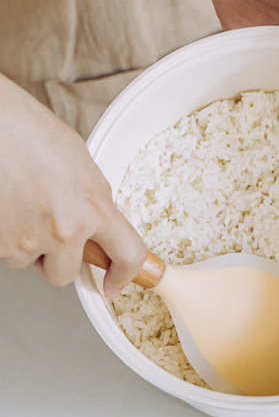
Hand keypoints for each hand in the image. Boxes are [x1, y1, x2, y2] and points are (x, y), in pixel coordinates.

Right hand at [0, 74, 147, 294]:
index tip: (115, 282)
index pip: (128, 256)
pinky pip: (4, 252)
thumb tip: (100, 229)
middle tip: (47, 230)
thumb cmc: (32, 134)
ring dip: (26, 244)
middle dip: (57, 259)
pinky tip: (7, 205)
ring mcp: (25, 238)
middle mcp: (63, 230)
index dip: (125, 275)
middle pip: (64, 274)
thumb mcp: (84, 169)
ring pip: (28, 261)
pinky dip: (5, 236)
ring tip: (21, 205)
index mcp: (95, 208)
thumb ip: (96, 204)